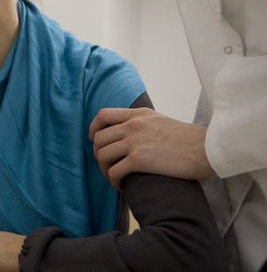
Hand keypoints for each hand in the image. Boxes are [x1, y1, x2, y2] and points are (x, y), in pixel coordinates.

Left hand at [89, 107, 214, 187]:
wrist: (207, 148)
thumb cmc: (188, 138)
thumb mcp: (160, 120)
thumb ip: (142, 122)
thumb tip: (129, 131)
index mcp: (137, 114)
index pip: (103, 116)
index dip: (94, 129)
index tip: (95, 140)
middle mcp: (132, 125)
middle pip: (99, 138)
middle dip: (98, 154)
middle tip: (107, 166)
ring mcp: (134, 142)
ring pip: (102, 155)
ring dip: (104, 170)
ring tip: (114, 178)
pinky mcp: (139, 160)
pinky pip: (114, 171)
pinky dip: (113, 181)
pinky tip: (121, 186)